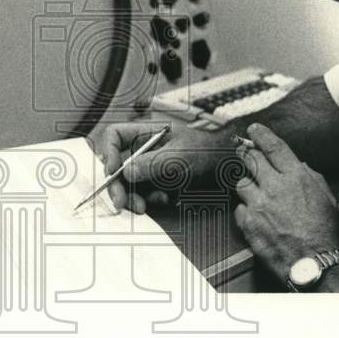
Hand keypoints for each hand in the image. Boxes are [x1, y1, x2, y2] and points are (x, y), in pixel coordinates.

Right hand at [89, 122, 240, 212]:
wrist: (230, 166)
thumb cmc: (209, 151)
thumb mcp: (181, 156)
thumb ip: (153, 163)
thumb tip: (125, 171)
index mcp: (146, 131)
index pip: (114, 135)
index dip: (108, 152)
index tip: (112, 172)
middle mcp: (144, 148)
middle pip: (116, 164)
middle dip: (117, 185)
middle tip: (121, 202)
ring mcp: (150, 165)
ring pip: (128, 182)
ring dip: (134, 196)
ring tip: (146, 206)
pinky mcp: (157, 181)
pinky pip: (144, 192)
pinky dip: (149, 199)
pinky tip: (165, 199)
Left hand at [234, 123, 338, 280]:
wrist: (316, 263)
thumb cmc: (326, 233)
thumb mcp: (327, 199)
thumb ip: (310, 178)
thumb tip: (299, 166)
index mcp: (297, 178)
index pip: (274, 147)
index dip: (261, 136)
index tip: (253, 130)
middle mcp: (275, 187)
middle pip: (251, 160)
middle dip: (246, 154)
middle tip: (242, 152)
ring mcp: (259, 205)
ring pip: (241, 183)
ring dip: (246, 185)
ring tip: (254, 192)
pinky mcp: (249, 223)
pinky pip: (239, 209)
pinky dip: (245, 210)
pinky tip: (255, 216)